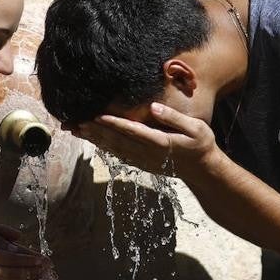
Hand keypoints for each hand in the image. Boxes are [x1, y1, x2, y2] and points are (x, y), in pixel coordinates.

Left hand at [73, 102, 220, 177]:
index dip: (113, 123)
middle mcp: (148, 153)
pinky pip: (119, 154)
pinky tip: (94, 141)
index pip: (132, 131)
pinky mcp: (142, 164)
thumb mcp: (196, 128)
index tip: (97, 116)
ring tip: (77, 130)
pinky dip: (105, 147)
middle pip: (117, 141)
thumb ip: (174, 118)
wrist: (204, 171)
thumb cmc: (202, 145)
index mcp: (160, 143)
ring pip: (115, 149)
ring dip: (96, 139)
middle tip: (76, 122)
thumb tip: (154, 108)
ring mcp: (144, 161)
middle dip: (95, 131)